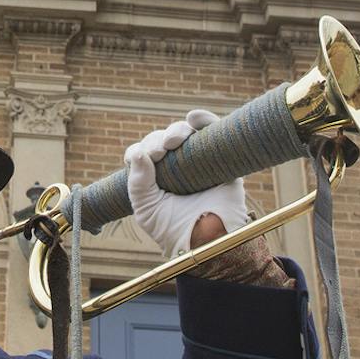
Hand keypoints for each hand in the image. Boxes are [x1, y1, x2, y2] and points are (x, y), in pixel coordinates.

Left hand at [126, 110, 244, 256]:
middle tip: (159, 151)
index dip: (142, 150)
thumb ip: (137, 183)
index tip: (148, 157)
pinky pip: (213, 131)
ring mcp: (199, 160)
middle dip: (157, 140)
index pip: (144, 153)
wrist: (208, 241)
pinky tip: (193, 118)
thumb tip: (138, 153)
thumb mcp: (146, 208)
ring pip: (186, 133)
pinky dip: (204, 119)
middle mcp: (177, 166)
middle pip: (163, 139)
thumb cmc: (174, 230)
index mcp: (157, 177)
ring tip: (173, 140)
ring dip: (176, 130)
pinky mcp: (222, 158)